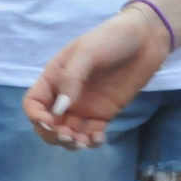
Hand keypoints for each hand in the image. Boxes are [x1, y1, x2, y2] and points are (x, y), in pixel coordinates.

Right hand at [21, 6, 170, 148]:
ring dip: (71, 142)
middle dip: (53, 135)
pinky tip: (98, 139)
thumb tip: (59, 109)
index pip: (34, 103)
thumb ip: (71, 78)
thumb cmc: (112, 38)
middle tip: (69, 137)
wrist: (147, 38)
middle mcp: (66, 95)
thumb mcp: (87, 52)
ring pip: (68, 132)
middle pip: (48, 123)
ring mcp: (85, 106)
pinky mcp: (104, 112)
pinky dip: (91, 141)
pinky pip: (91, 133)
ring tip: (84, 142)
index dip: (36, 116)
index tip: (50, 123)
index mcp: (54, 78)